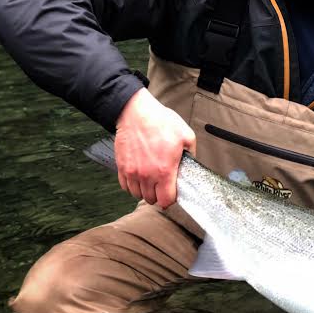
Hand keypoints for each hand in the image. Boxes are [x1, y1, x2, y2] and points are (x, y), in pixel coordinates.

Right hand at [115, 87, 195, 207]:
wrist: (136, 112)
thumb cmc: (160, 122)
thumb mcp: (186, 135)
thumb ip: (192, 153)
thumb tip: (191, 164)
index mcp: (165, 170)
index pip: (166, 200)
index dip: (170, 199)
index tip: (172, 193)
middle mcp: (147, 175)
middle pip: (151, 199)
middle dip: (158, 195)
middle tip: (162, 185)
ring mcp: (132, 172)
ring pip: (137, 194)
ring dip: (145, 191)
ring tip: (151, 180)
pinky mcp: (121, 167)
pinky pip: (125, 186)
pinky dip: (132, 185)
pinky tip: (139, 177)